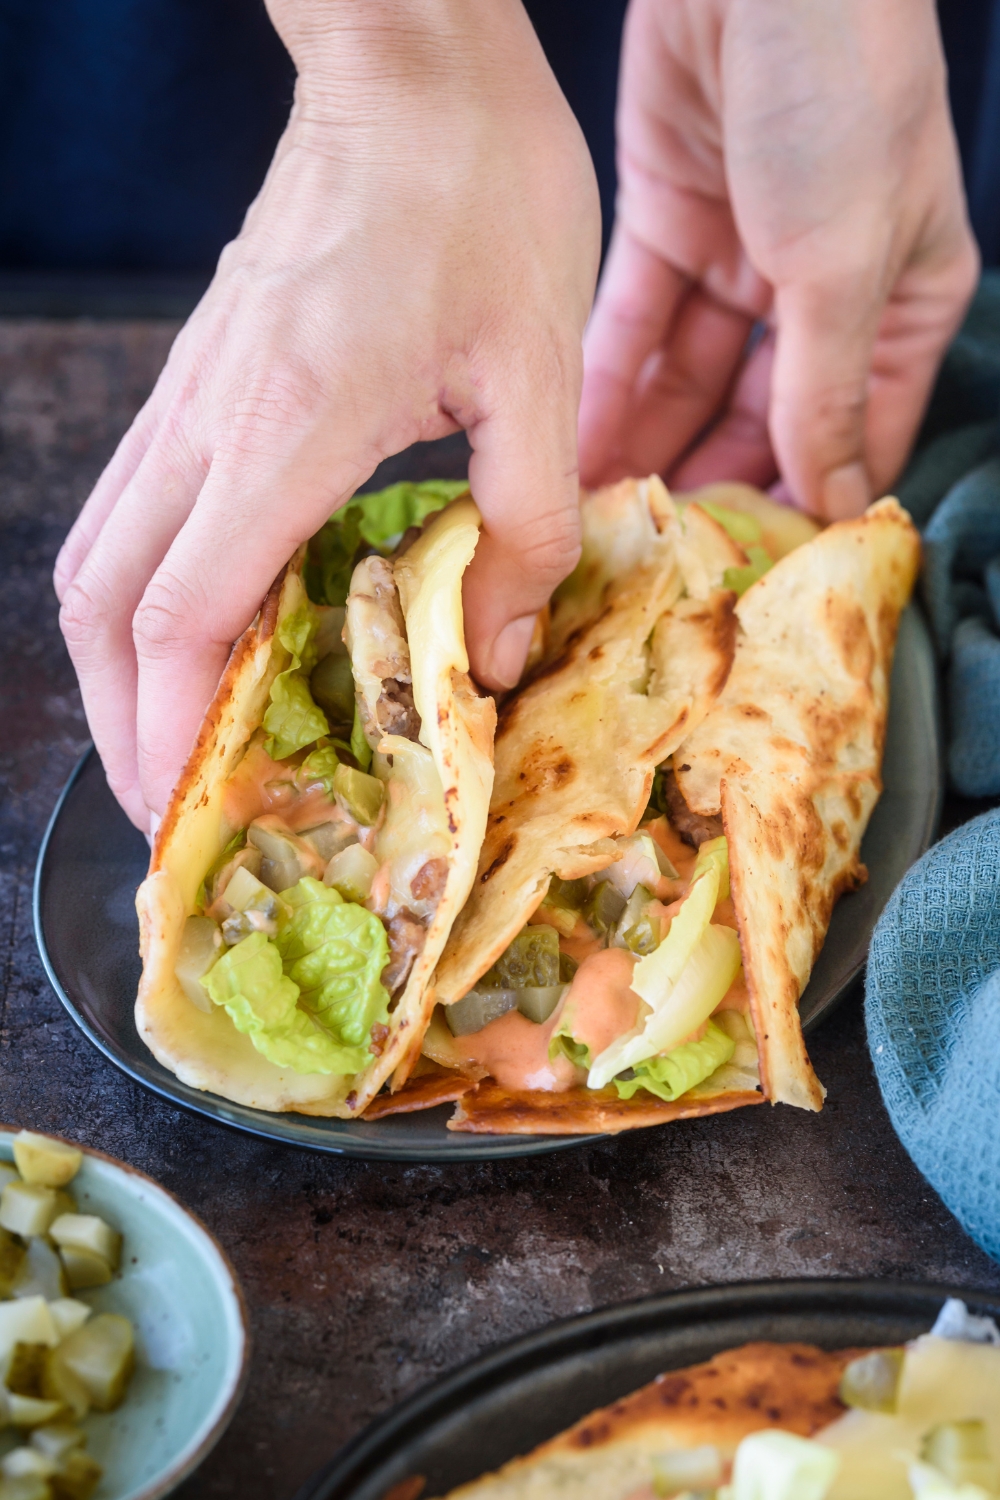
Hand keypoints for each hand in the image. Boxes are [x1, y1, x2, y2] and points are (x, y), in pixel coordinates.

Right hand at [55, 0, 599, 831]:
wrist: (411, 65)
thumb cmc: (481, 195)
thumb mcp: (540, 370)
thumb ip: (527, 526)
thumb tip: (495, 656)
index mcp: (287, 428)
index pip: (182, 615)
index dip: (170, 732)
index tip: (189, 811)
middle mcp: (209, 420)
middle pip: (104, 604)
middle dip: (125, 723)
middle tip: (175, 802)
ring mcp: (190, 394)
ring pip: (98, 557)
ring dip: (123, 664)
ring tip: (179, 739)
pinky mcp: (203, 376)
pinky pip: (139, 508)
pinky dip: (150, 594)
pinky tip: (208, 631)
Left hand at [579, 0, 978, 518]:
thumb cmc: (841, 91)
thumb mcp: (843, 264)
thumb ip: (822, 390)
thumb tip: (827, 498)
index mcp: (902, 303)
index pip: (850, 434)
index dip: (797, 501)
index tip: (739, 568)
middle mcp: (822, 290)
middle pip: (758, 418)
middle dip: (705, 482)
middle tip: (649, 555)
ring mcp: (742, 260)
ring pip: (689, 382)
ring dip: (645, 446)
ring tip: (596, 519)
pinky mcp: (670, 226)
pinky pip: (637, 328)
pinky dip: (609, 384)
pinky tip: (575, 447)